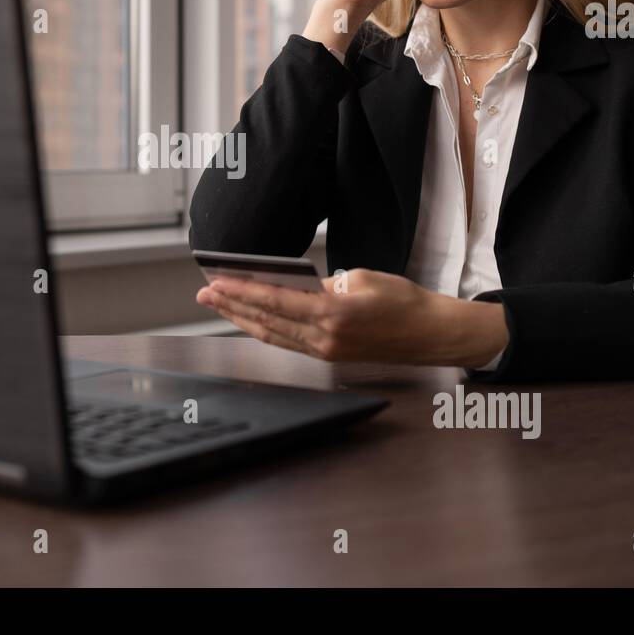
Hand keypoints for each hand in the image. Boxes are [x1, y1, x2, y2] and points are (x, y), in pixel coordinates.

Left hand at [195, 268, 506, 366]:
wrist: (430, 335)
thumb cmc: (401, 301)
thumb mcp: (361, 278)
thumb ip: (323, 284)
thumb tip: (294, 288)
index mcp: (333, 314)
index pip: (275, 300)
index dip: (241, 291)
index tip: (216, 281)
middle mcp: (324, 338)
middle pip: (266, 320)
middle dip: (231, 305)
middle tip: (203, 293)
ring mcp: (325, 352)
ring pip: (272, 335)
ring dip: (243, 320)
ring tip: (218, 305)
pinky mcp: (329, 357)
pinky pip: (288, 343)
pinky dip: (264, 331)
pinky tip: (250, 321)